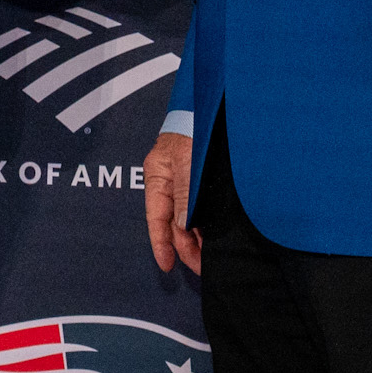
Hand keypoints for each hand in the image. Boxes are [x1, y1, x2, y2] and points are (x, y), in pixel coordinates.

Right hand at [144, 132, 201, 275]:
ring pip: (188, 217)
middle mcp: (170, 181)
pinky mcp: (202, 179)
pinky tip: (214, 235)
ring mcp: (186, 181)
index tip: (167, 265)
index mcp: (158, 176)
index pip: (157, 218)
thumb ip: (184, 193)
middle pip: (174, 222)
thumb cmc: (194, 125)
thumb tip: (181, 224)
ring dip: (198, 238)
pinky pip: (201, 208)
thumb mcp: (187, 162)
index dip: (161, 244)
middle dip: (186, 247)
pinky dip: (206, 224)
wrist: (213, 105)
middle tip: (201, 267)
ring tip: (210, 257)